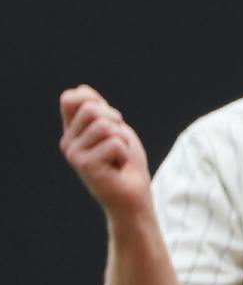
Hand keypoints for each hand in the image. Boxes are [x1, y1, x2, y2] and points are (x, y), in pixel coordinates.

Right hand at [59, 85, 151, 220]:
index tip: (110, 122)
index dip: (96, 101)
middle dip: (116, 123)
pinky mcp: (84, 165)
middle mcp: (67, 141)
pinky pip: (115, 143)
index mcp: (72, 130)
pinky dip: (125, 153)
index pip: (71, 98)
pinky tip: (118, 167)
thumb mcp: (114, 129)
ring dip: (123, 140)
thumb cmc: (125, 162)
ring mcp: (73, 153)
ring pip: (105, 126)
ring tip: (118, 157)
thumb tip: (81, 89)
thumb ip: (98, 110)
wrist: (132, 195)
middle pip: (92, 109)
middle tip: (118, 144)